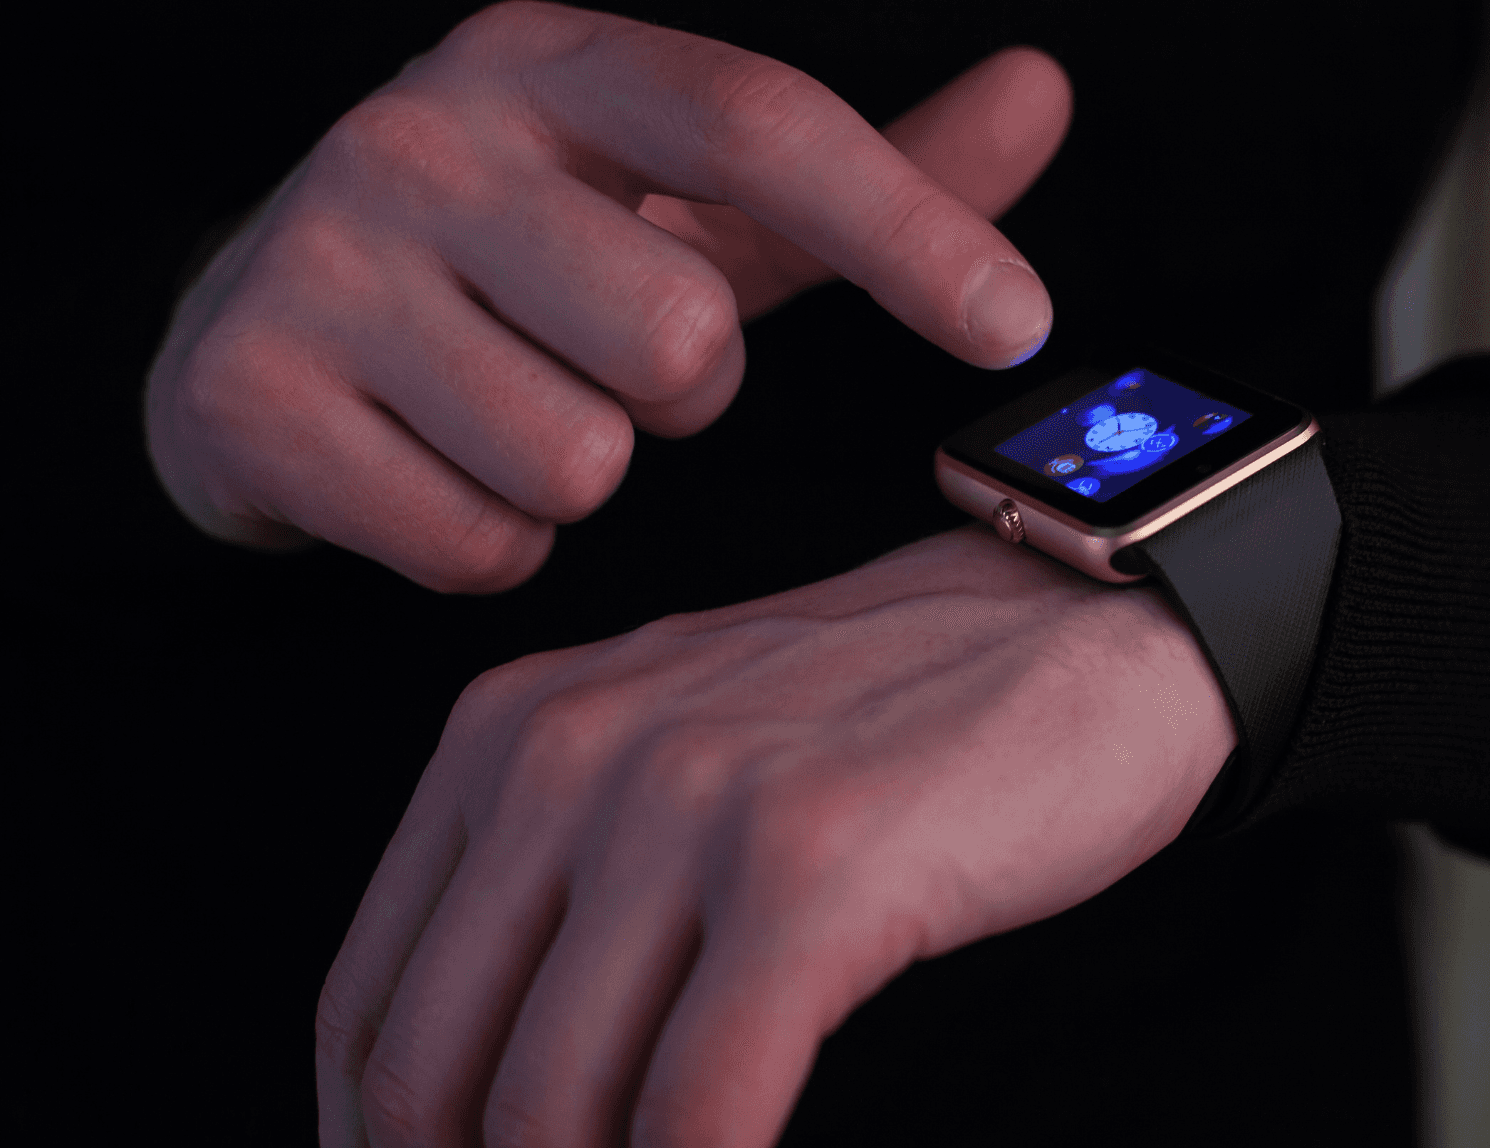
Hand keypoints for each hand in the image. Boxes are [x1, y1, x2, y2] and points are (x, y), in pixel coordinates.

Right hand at [146, 2, 1068, 591]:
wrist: (258, 322)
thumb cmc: (528, 258)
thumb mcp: (692, 199)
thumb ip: (871, 170)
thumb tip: (1043, 90)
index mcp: (548, 63)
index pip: (757, 126)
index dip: (904, 228)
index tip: (1020, 325)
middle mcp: (421, 137)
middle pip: (681, 339)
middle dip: (681, 392)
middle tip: (606, 359)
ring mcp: (319, 262)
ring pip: (580, 461)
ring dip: (584, 471)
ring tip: (511, 406)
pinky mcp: (249, 396)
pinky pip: (480, 545)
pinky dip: (493, 541)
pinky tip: (438, 468)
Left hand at [313, 526, 1233, 1147]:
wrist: (1084, 625)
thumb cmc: (894, 722)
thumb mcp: (676, 761)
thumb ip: (565, 892)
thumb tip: (482, 1118)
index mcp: (504, 737)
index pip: (360, 1011)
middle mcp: (561, 758)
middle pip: (428, 1083)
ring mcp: (684, 807)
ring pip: (547, 1121)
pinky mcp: (807, 870)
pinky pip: (697, 1122)